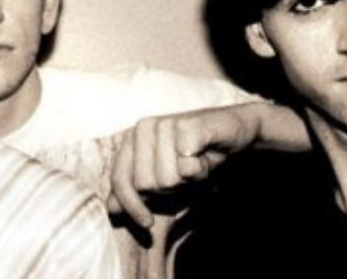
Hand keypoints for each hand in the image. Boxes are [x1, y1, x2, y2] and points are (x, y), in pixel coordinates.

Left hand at [107, 103, 266, 227]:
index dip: (131, 205)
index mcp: (132, 138)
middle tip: (185, 174)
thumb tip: (111, 208)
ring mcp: (164, 123)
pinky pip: (187, 167)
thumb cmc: (197, 156)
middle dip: (169, 190)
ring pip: (166, 178)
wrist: (235, 131)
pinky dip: (201, 170)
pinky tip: (206, 158)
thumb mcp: (165, 177)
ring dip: (187, 180)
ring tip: (196, 164)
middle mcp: (143, 127)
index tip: (146, 223)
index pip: (120, 178)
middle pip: (145, 184)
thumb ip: (137, 190)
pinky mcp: (187, 125)